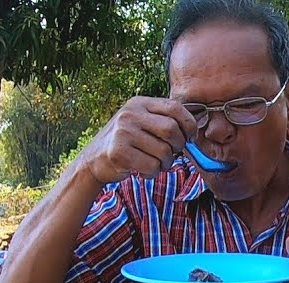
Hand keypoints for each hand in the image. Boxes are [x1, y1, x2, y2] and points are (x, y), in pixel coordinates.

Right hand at [78, 97, 196, 185]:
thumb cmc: (126, 143)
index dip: (189, 124)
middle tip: (172, 154)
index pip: (175, 107)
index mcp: (140, 103)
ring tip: (154, 163)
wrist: (94, 160)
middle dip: (178, 147)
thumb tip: (194, 132)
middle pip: (172, 130)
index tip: (190, 137)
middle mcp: (130, 114)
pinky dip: (153, 173)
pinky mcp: (119, 152)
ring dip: (165, 164)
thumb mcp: (141, 123)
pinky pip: (152, 165)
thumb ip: (163, 121)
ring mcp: (123, 132)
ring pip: (164, 151)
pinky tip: (142, 170)